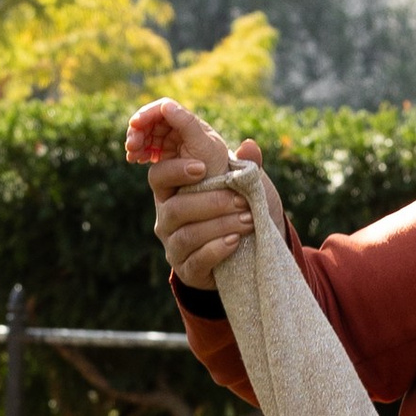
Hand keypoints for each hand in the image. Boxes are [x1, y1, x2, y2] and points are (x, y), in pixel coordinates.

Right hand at [128, 98, 273, 290]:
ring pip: (188, 235)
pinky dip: (217, 250)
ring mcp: (175, 246)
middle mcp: (167, 218)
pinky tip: (235, 242)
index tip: (202, 169)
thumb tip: (250, 145)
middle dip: (212, 203)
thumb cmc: (245, 209)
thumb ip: (245, 166)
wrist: (257, 249)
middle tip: (242, 201)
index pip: (158, 177)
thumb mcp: (248, 186)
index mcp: (174, 191)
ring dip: (221, 225)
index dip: (175, 171)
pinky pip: (196, 261)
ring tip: (250, 221)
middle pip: (176, 208)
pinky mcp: (188, 271)